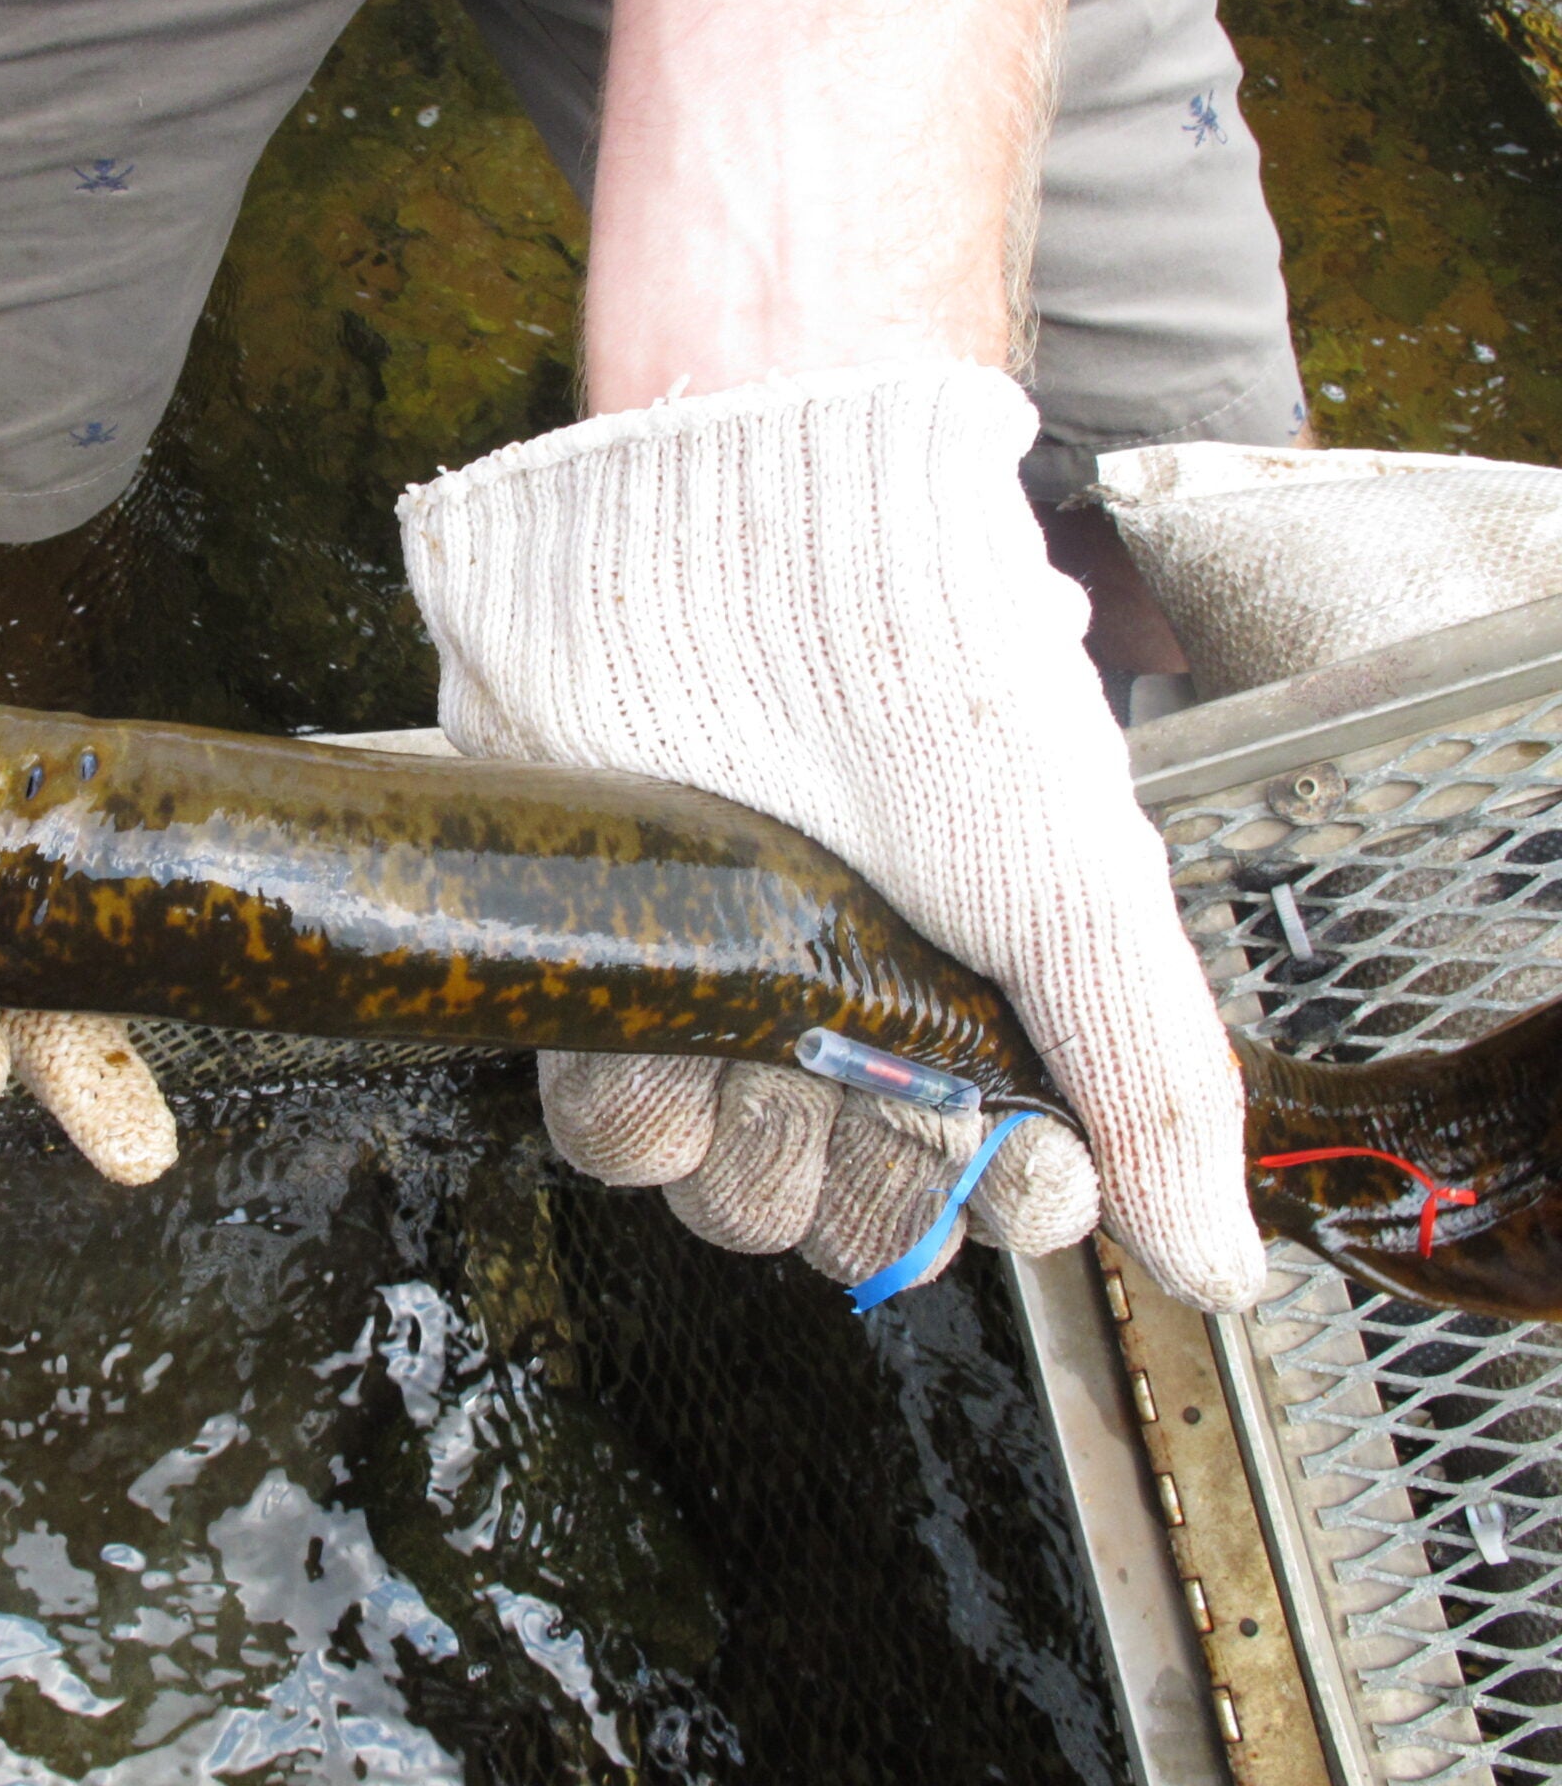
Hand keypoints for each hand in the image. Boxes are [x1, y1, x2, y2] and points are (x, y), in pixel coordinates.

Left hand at [400, 362, 1262, 1311]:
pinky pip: (608, 1129)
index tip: (1024, 1172)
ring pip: (726, 1190)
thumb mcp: (1077, 883)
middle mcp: (841, 1011)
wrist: (738, 548)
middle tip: (876, 1088)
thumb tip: (1218, 1270)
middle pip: (849, 1210)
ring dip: (753, 1156)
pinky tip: (674, 1024)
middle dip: (872, 1185)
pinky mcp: (598, 966)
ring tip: (767, 1040)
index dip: (1003, 1204)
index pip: (988, 1187)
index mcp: (969, 994)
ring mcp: (714, 995)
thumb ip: (1151, 1077)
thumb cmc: (928, 689)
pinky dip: (639, 1108)